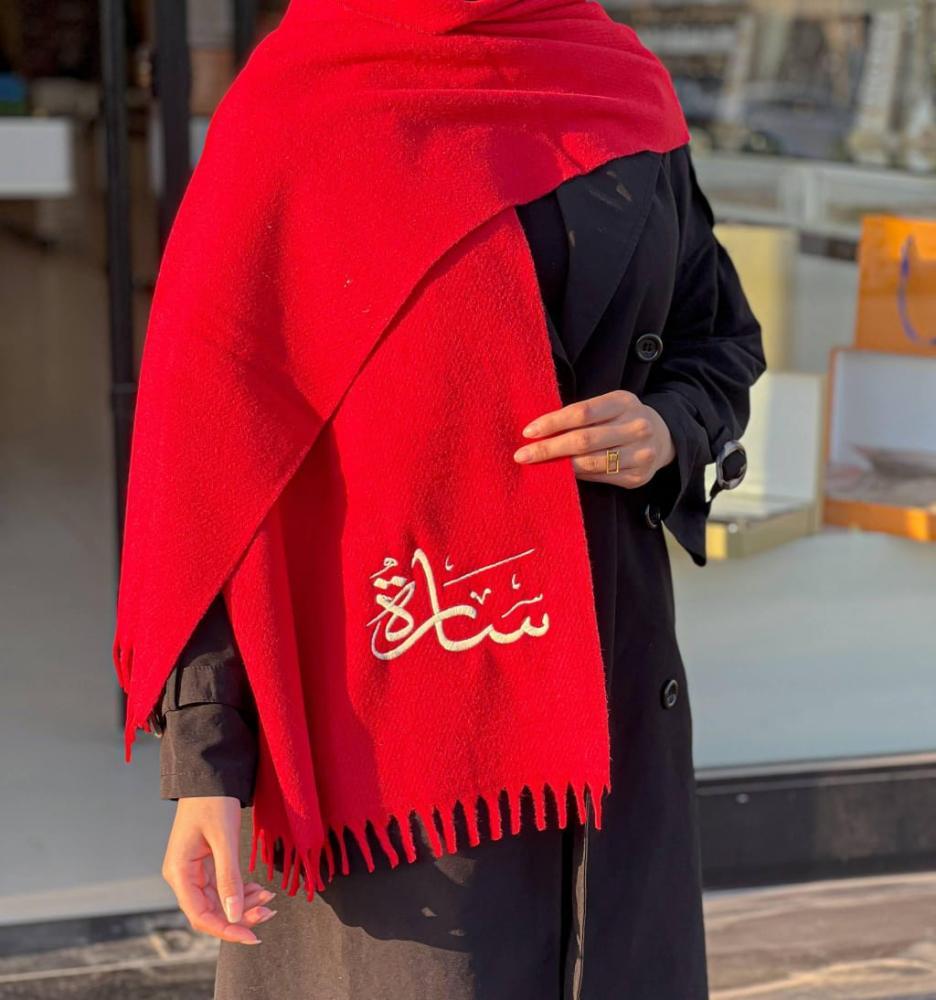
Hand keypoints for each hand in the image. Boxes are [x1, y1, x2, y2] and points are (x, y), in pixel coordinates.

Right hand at [162, 796, 276, 944]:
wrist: (209, 776)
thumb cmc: (213, 802)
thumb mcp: (224, 838)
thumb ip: (229, 877)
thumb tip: (234, 915)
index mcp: (179, 872)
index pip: (200, 915)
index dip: (226, 929)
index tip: (252, 936)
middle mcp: (182, 876)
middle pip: (210, 911)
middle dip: (239, 916)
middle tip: (269, 912)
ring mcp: (192, 871)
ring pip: (217, 901)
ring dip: (242, 904)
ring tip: (269, 898)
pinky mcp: (204, 864)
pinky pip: (221, 887)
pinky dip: (240, 890)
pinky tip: (259, 889)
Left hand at [514, 389, 675, 486]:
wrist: (663, 438)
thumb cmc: (622, 418)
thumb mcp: (608, 405)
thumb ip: (582, 415)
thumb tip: (540, 432)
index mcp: (623, 402)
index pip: (581, 412)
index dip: (552, 422)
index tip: (528, 432)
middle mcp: (635, 427)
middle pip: (584, 440)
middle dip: (549, 449)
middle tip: (522, 455)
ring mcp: (640, 454)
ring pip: (591, 463)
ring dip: (560, 466)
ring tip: (538, 466)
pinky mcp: (638, 477)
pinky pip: (600, 478)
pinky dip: (577, 477)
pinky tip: (562, 475)